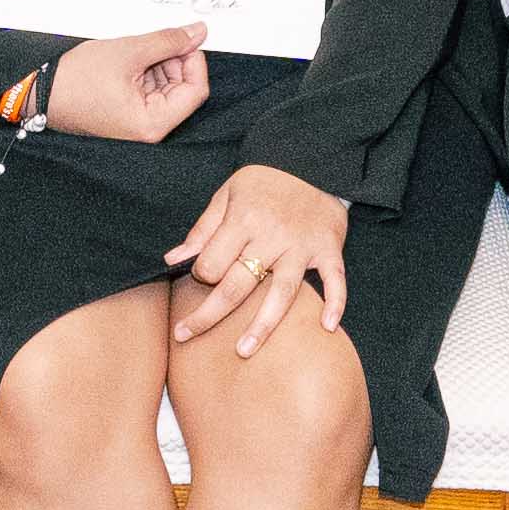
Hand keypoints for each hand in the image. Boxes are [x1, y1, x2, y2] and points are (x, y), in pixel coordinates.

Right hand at [37, 22, 215, 149]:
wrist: (37, 90)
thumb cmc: (75, 79)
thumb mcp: (128, 51)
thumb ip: (168, 41)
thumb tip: (198, 33)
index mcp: (153, 123)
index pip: (196, 90)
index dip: (193, 59)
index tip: (183, 38)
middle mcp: (149, 129)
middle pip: (182, 87)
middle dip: (173, 59)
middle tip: (155, 38)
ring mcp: (138, 122)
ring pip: (166, 85)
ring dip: (157, 62)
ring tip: (133, 50)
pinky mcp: (128, 113)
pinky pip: (149, 89)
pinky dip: (145, 69)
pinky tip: (128, 57)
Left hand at [165, 162, 353, 360]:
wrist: (311, 160)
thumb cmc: (263, 181)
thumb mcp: (226, 195)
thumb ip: (202, 230)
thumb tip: (173, 259)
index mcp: (243, 220)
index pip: (212, 263)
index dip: (201, 273)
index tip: (203, 274)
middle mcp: (271, 235)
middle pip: (237, 285)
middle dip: (208, 315)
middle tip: (186, 335)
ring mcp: (302, 245)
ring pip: (282, 292)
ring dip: (262, 325)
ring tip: (244, 350)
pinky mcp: (329, 248)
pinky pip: (335, 280)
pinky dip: (335, 302)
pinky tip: (327, 327)